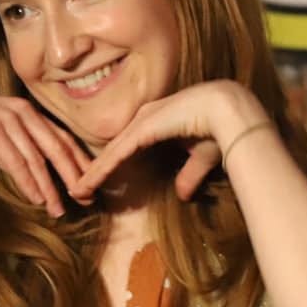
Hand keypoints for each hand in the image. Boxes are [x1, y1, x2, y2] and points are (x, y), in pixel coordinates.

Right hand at [0, 87, 92, 216]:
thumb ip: (14, 153)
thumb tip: (33, 177)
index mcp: (26, 111)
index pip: (61, 138)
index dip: (77, 163)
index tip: (87, 186)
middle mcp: (22, 111)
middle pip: (58, 147)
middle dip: (73, 175)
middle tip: (86, 200)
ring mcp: (7, 118)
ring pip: (38, 157)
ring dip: (50, 187)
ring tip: (59, 210)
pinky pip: (16, 160)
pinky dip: (29, 181)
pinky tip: (36, 199)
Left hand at [68, 81, 271, 200]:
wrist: (230, 111)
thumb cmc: (220, 129)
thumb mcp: (201, 157)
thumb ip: (189, 174)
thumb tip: (182, 195)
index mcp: (155, 123)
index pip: (126, 148)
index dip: (111, 166)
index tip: (98, 185)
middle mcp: (144, 119)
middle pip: (112, 150)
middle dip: (94, 172)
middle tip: (78, 192)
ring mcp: (141, 122)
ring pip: (110, 153)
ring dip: (92, 174)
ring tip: (76, 192)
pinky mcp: (143, 128)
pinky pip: (116, 153)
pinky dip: (101, 170)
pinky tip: (87, 182)